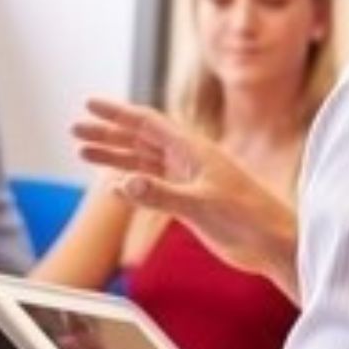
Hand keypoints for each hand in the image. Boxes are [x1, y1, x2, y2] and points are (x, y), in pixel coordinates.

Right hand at [72, 97, 300, 300]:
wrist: (273, 243)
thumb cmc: (248, 218)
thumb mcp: (201, 205)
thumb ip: (160, 194)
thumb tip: (122, 184)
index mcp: (192, 150)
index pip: (147, 123)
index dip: (117, 113)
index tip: (89, 105)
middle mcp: (188, 160)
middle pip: (139, 139)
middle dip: (107, 133)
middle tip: (75, 130)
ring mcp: (188, 180)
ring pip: (143, 161)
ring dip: (114, 156)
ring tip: (83, 153)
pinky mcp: (190, 201)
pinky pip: (152, 185)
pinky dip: (130, 184)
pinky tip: (113, 187)